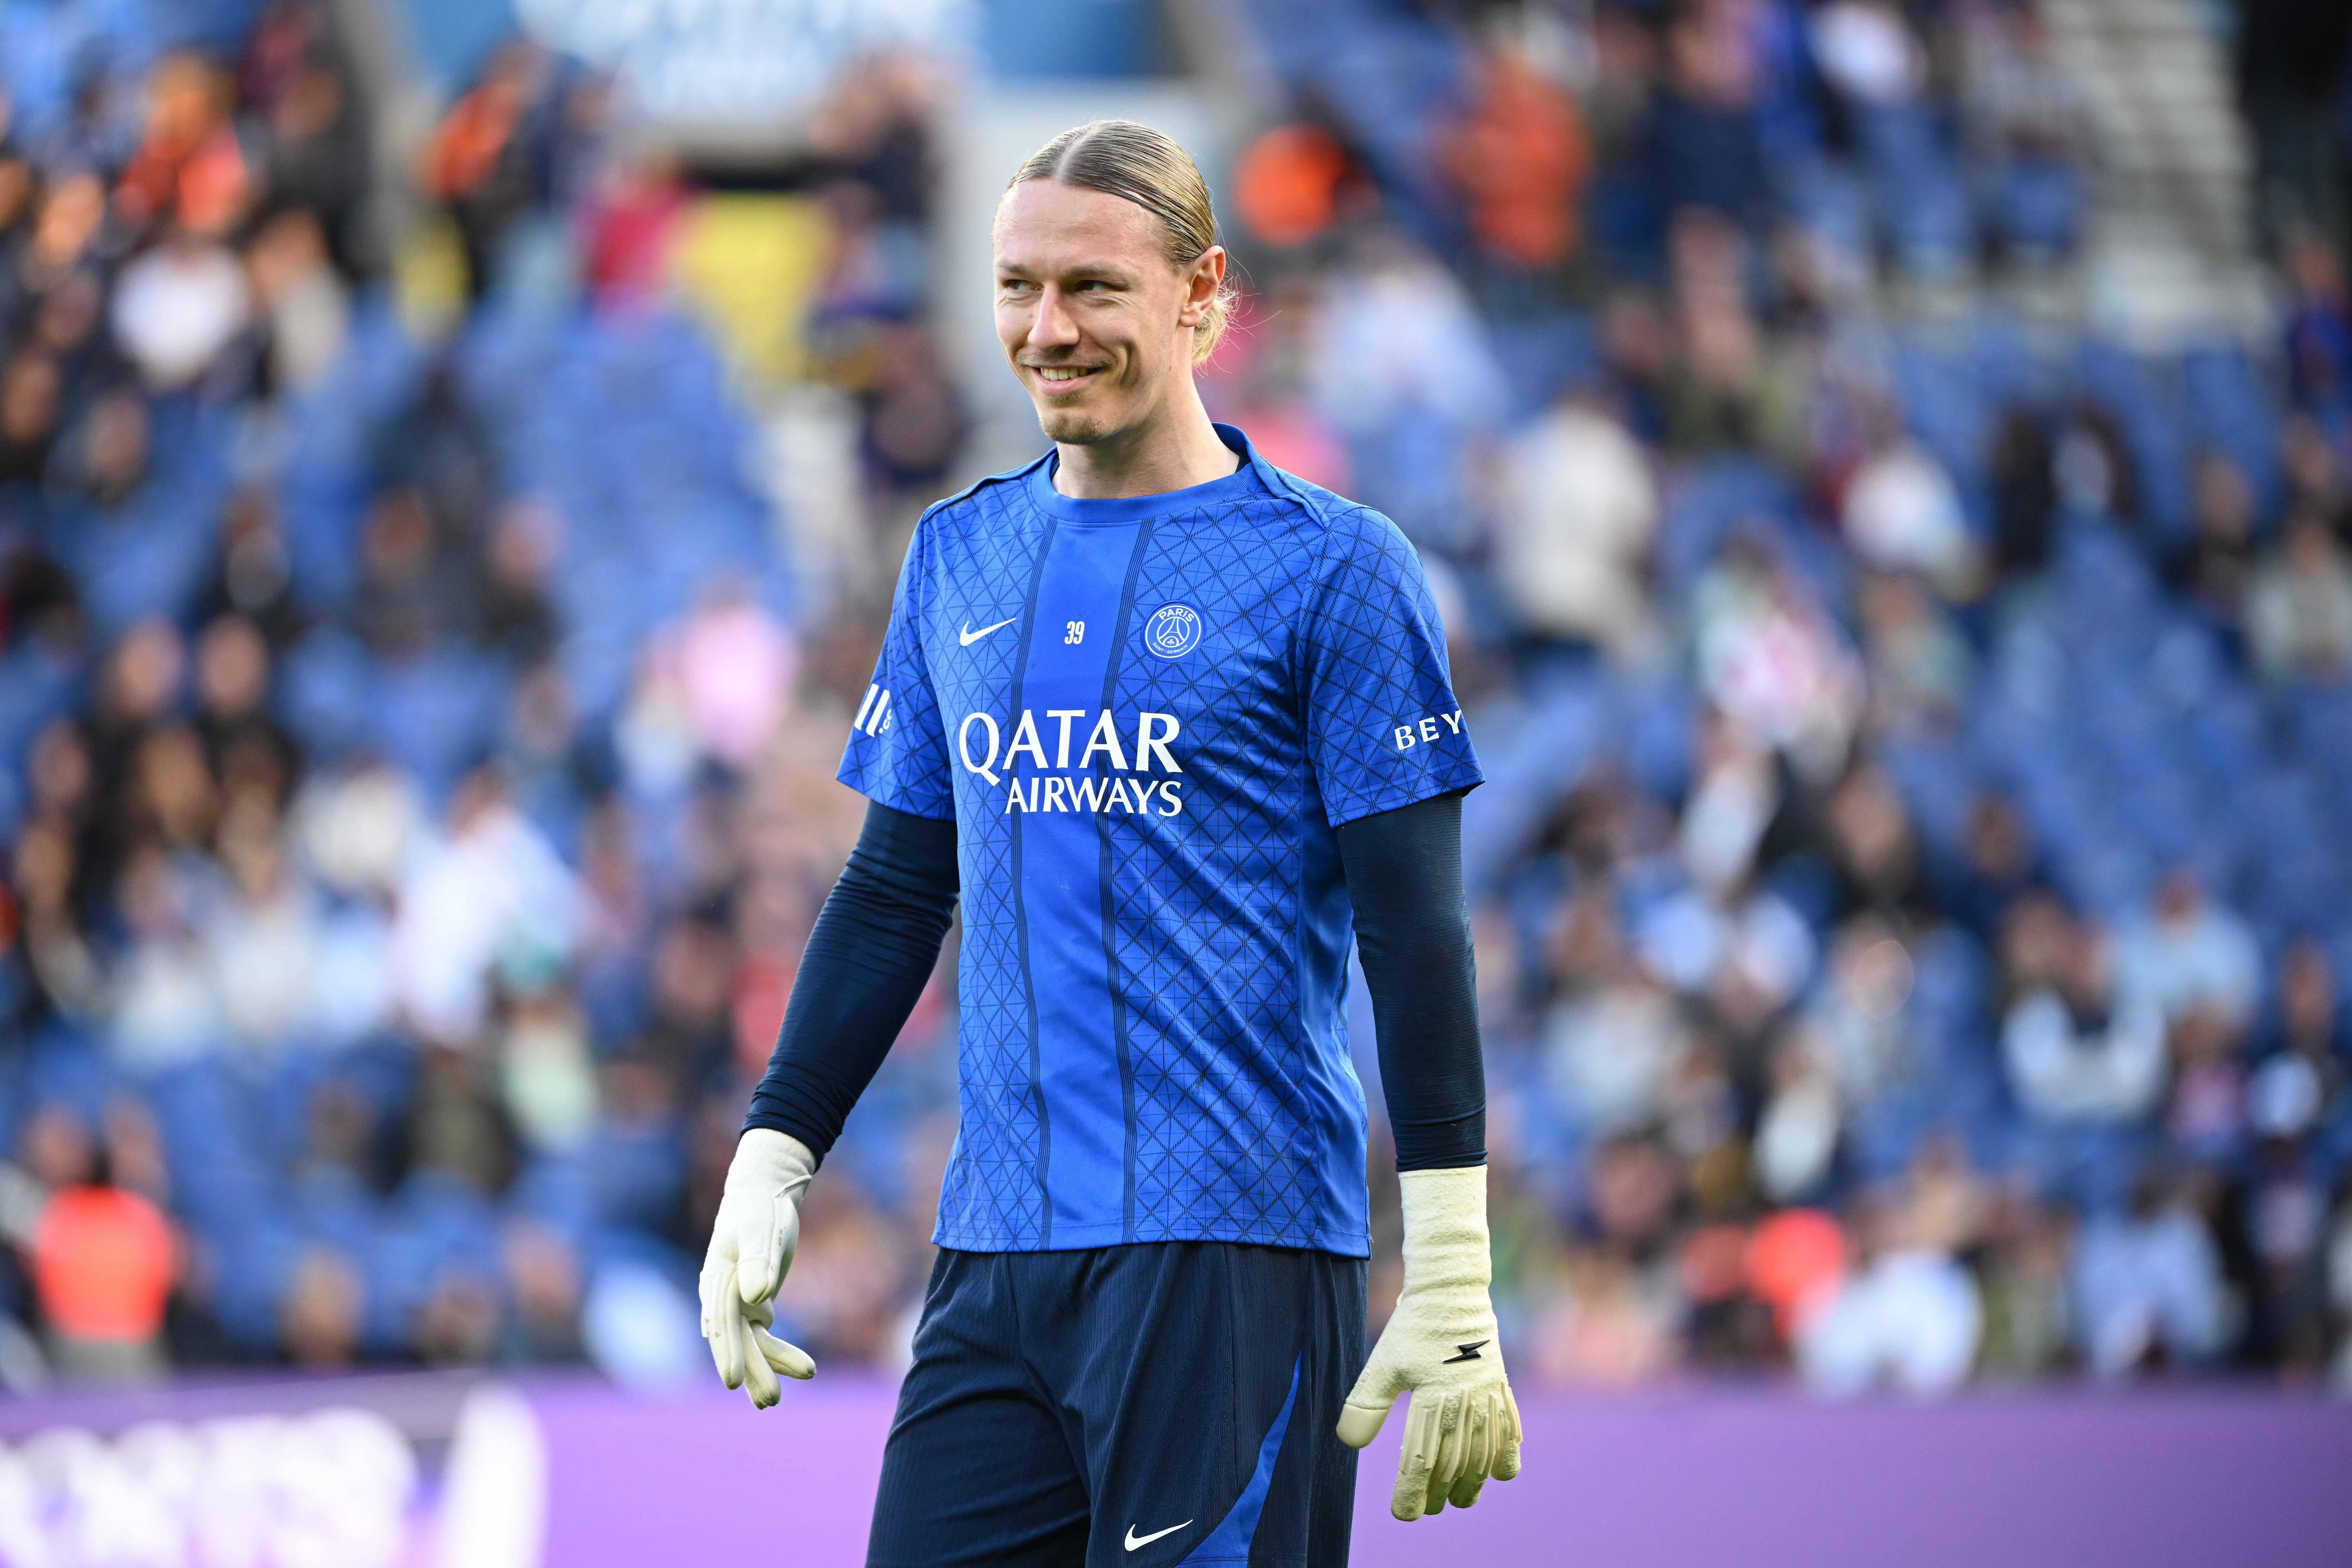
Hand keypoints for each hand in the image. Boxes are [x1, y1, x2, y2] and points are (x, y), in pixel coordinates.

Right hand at [698, 1128, 819, 1407]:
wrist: (764, 1196)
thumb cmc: (761, 1210)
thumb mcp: (761, 1230)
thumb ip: (758, 1261)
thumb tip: (758, 1296)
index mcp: (717, 1278)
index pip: (722, 1321)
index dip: (728, 1351)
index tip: (732, 1380)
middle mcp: (721, 1296)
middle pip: (734, 1340)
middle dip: (750, 1371)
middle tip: (770, 1401)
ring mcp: (736, 1303)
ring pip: (749, 1344)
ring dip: (764, 1369)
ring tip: (775, 1401)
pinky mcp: (753, 1305)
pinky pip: (761, 1337)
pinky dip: (775, 1355)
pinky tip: (798, 1370)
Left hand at [1337, 1166, 1522, 1518]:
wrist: (1451, 1288)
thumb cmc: (1412, 1326)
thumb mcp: (1384, 1362)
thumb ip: (1367, 1402)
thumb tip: (1349, 1443)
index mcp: (1434, 1397)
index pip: (1422, 1459)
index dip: (1412, 1491)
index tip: (1404, 1513)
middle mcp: (1465, 1401)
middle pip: (1454, 1462)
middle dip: (1438, 1492)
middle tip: (1426, 1508)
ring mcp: (1487, 1394)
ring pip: (1484, 1453)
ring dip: (1472, 1482)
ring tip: (1460, 1501)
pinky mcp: (1499, 1386)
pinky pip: (1511, 1428)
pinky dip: (1508, 1453)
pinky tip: (1501, 1474)